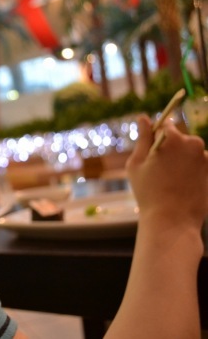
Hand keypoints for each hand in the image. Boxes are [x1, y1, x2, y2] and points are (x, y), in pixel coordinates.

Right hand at [126, 114, 207, 228]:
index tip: (150, 152)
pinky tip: (180, 188)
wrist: (172, 220)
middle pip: (180, 140)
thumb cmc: (149, 191)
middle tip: (157, 171)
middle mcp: (195, 145)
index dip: (155, 137)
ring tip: (169, 183)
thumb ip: (142, 138)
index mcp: (175, 139)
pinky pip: (198, 167)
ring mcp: (206, 160)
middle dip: (170, 150)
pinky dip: (190, 174)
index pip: (166, 126)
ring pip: (190, 154)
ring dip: (181, 162)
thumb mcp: (137, 163)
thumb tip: (143, 117)